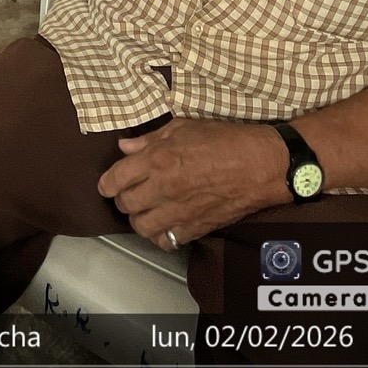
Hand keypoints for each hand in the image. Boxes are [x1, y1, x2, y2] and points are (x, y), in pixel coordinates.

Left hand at [96, 118, 289, 247]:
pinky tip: (165, 224)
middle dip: (122, 199)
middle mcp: (164, 187)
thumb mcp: (185, 127)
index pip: (115, 179)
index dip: (106, 183)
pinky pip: (166, 241)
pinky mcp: (196, 228)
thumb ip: (150, 139)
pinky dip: (161, 236)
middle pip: (125, 204)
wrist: (261, 165)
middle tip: (130, 193)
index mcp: (158, 159)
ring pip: (141, 227)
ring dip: (138, 219)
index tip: (108, 184)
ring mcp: (179, 211)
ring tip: (145, 210)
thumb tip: (125, 147)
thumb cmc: (225, 140)